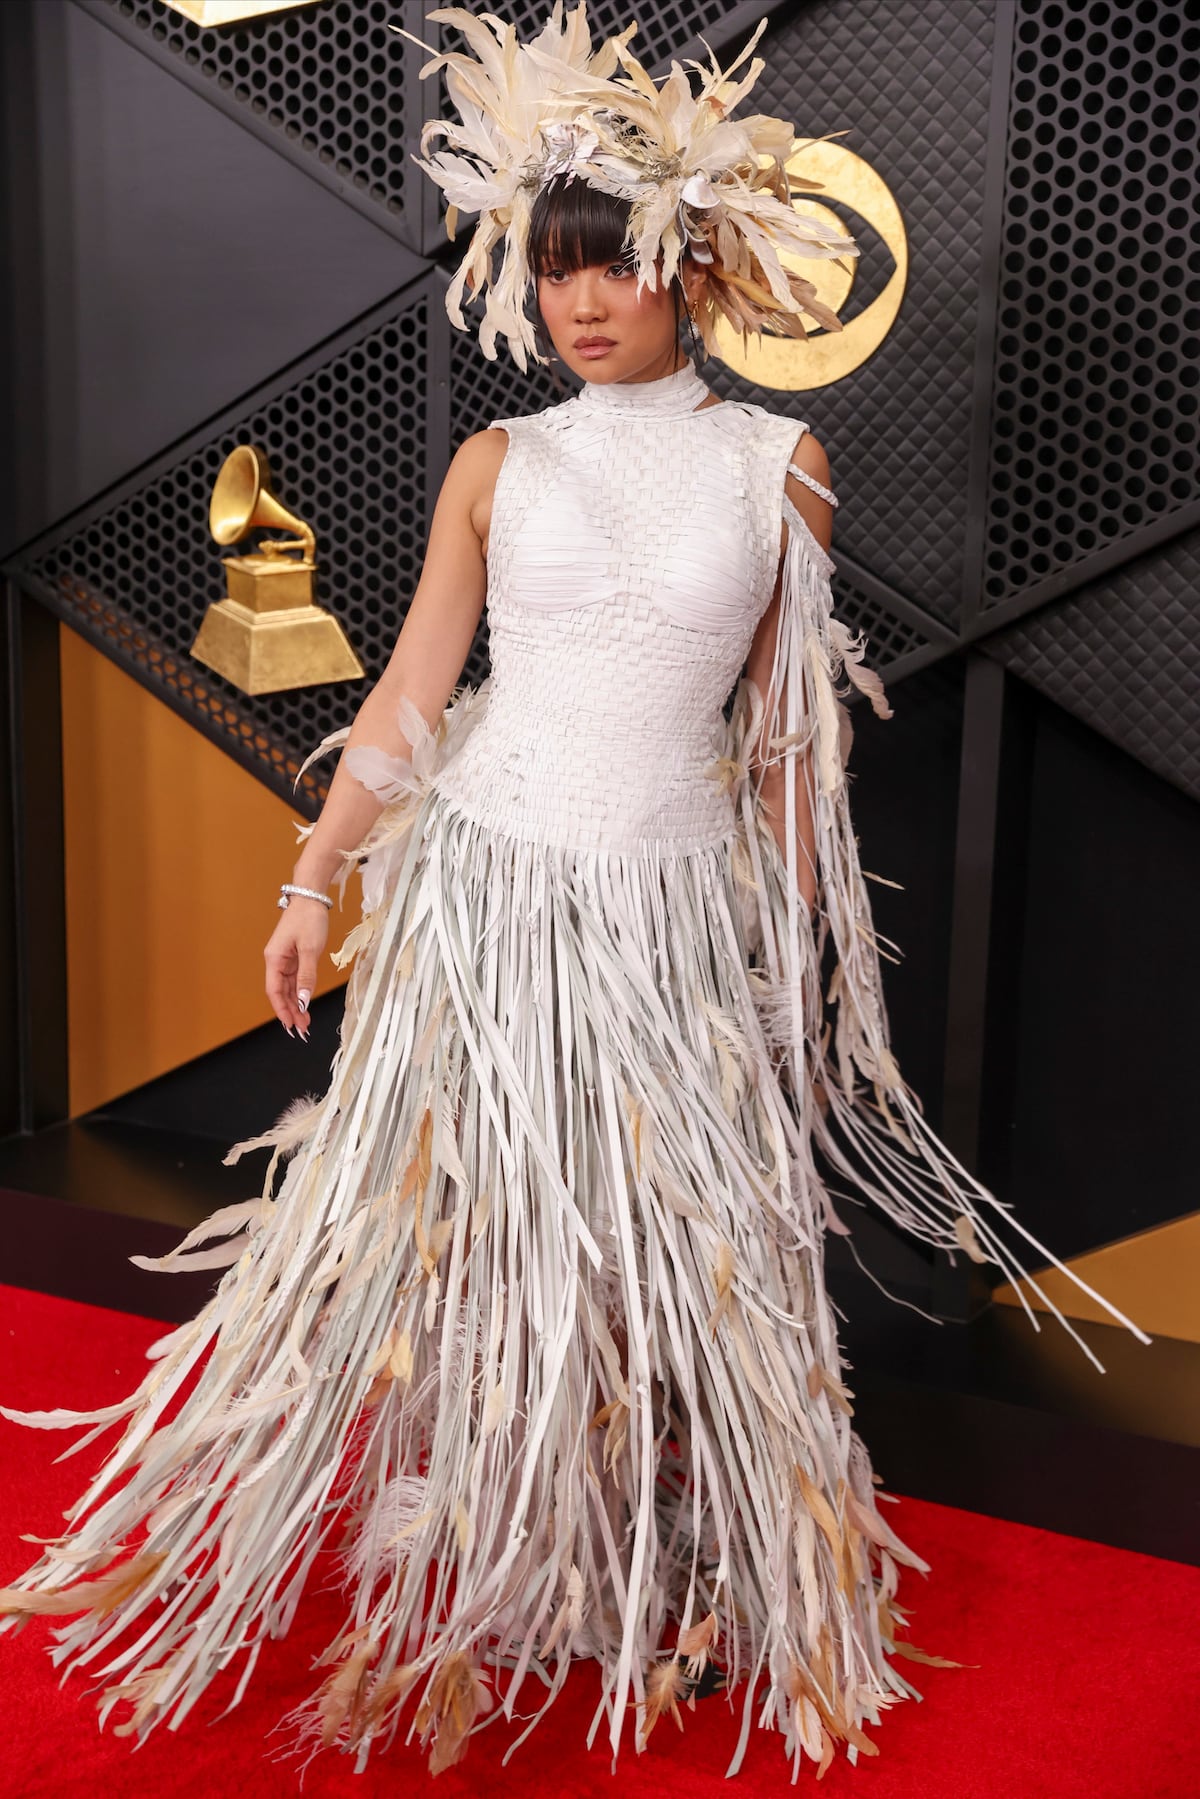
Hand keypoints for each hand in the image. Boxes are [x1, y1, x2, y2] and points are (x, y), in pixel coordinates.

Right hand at [264, 898, 328, 1037]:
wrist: (311, 898)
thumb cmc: (308, 919)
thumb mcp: (310, 949)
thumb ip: (307, 976)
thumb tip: (302, 1000)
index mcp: (274, 959)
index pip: (274, 990)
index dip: (281, 1009)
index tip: (290, 1025)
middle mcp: (276, 961)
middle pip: (280, 992)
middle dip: (290, 1012)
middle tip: (302, 1029)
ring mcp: (285, 960)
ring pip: (288, 988)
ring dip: (295, 1005)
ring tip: (305, 1022)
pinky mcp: (295, 957)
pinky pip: (295, 980)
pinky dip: (300, 993)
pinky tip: (305, 1004)